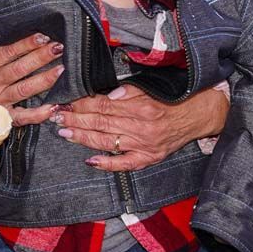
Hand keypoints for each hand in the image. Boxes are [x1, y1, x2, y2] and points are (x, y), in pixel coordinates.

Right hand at [0, 33, 64, 126]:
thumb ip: (2, 52)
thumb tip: (31, 38)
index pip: (8, 52)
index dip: (27, 44)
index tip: (44, 37)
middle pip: (19, 68)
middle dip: (41, 57)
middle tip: (59, 48)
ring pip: (24, 89)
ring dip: (44, 79)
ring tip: (61, 70)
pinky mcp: (4, 116)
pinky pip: (23, 116)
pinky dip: (39, 113)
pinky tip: (53, 107)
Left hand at [54, 81, 230, 171]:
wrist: (197, 115)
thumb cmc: (171, 97)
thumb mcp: (151, 87)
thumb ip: (129, 90)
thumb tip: (109, 94)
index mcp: (141, 106)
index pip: (103, 104)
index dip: (81, 104)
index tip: (64, 102)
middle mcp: (141, 127)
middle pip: (100, 122)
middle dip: (75, 119)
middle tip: (55, 116)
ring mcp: (144, 145)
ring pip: (107, 142)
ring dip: (82, 137)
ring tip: (64, 132)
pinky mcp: (149, 158)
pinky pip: (125, 164)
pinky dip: (107, 163)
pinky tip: (89, 160)